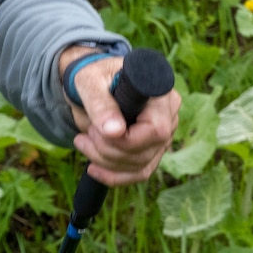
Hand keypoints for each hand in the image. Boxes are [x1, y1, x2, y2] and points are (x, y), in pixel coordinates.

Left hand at [62, 48, 181, 186]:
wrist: (95, 83)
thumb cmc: (95, 76)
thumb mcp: (90, 82)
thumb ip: (101, 104)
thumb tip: (114, 131)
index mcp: (160, 95)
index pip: (155, 130)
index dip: (124, 140)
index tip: (95, 129)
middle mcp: (169, 116)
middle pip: (146, 151)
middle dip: (107, 150)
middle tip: (86, 133)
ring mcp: (163, 136)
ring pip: (141, 165)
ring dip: (106, 162)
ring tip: (84, 141)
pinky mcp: (152, 150)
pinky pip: (139, 173)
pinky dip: (114, 176)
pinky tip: (94, 169)